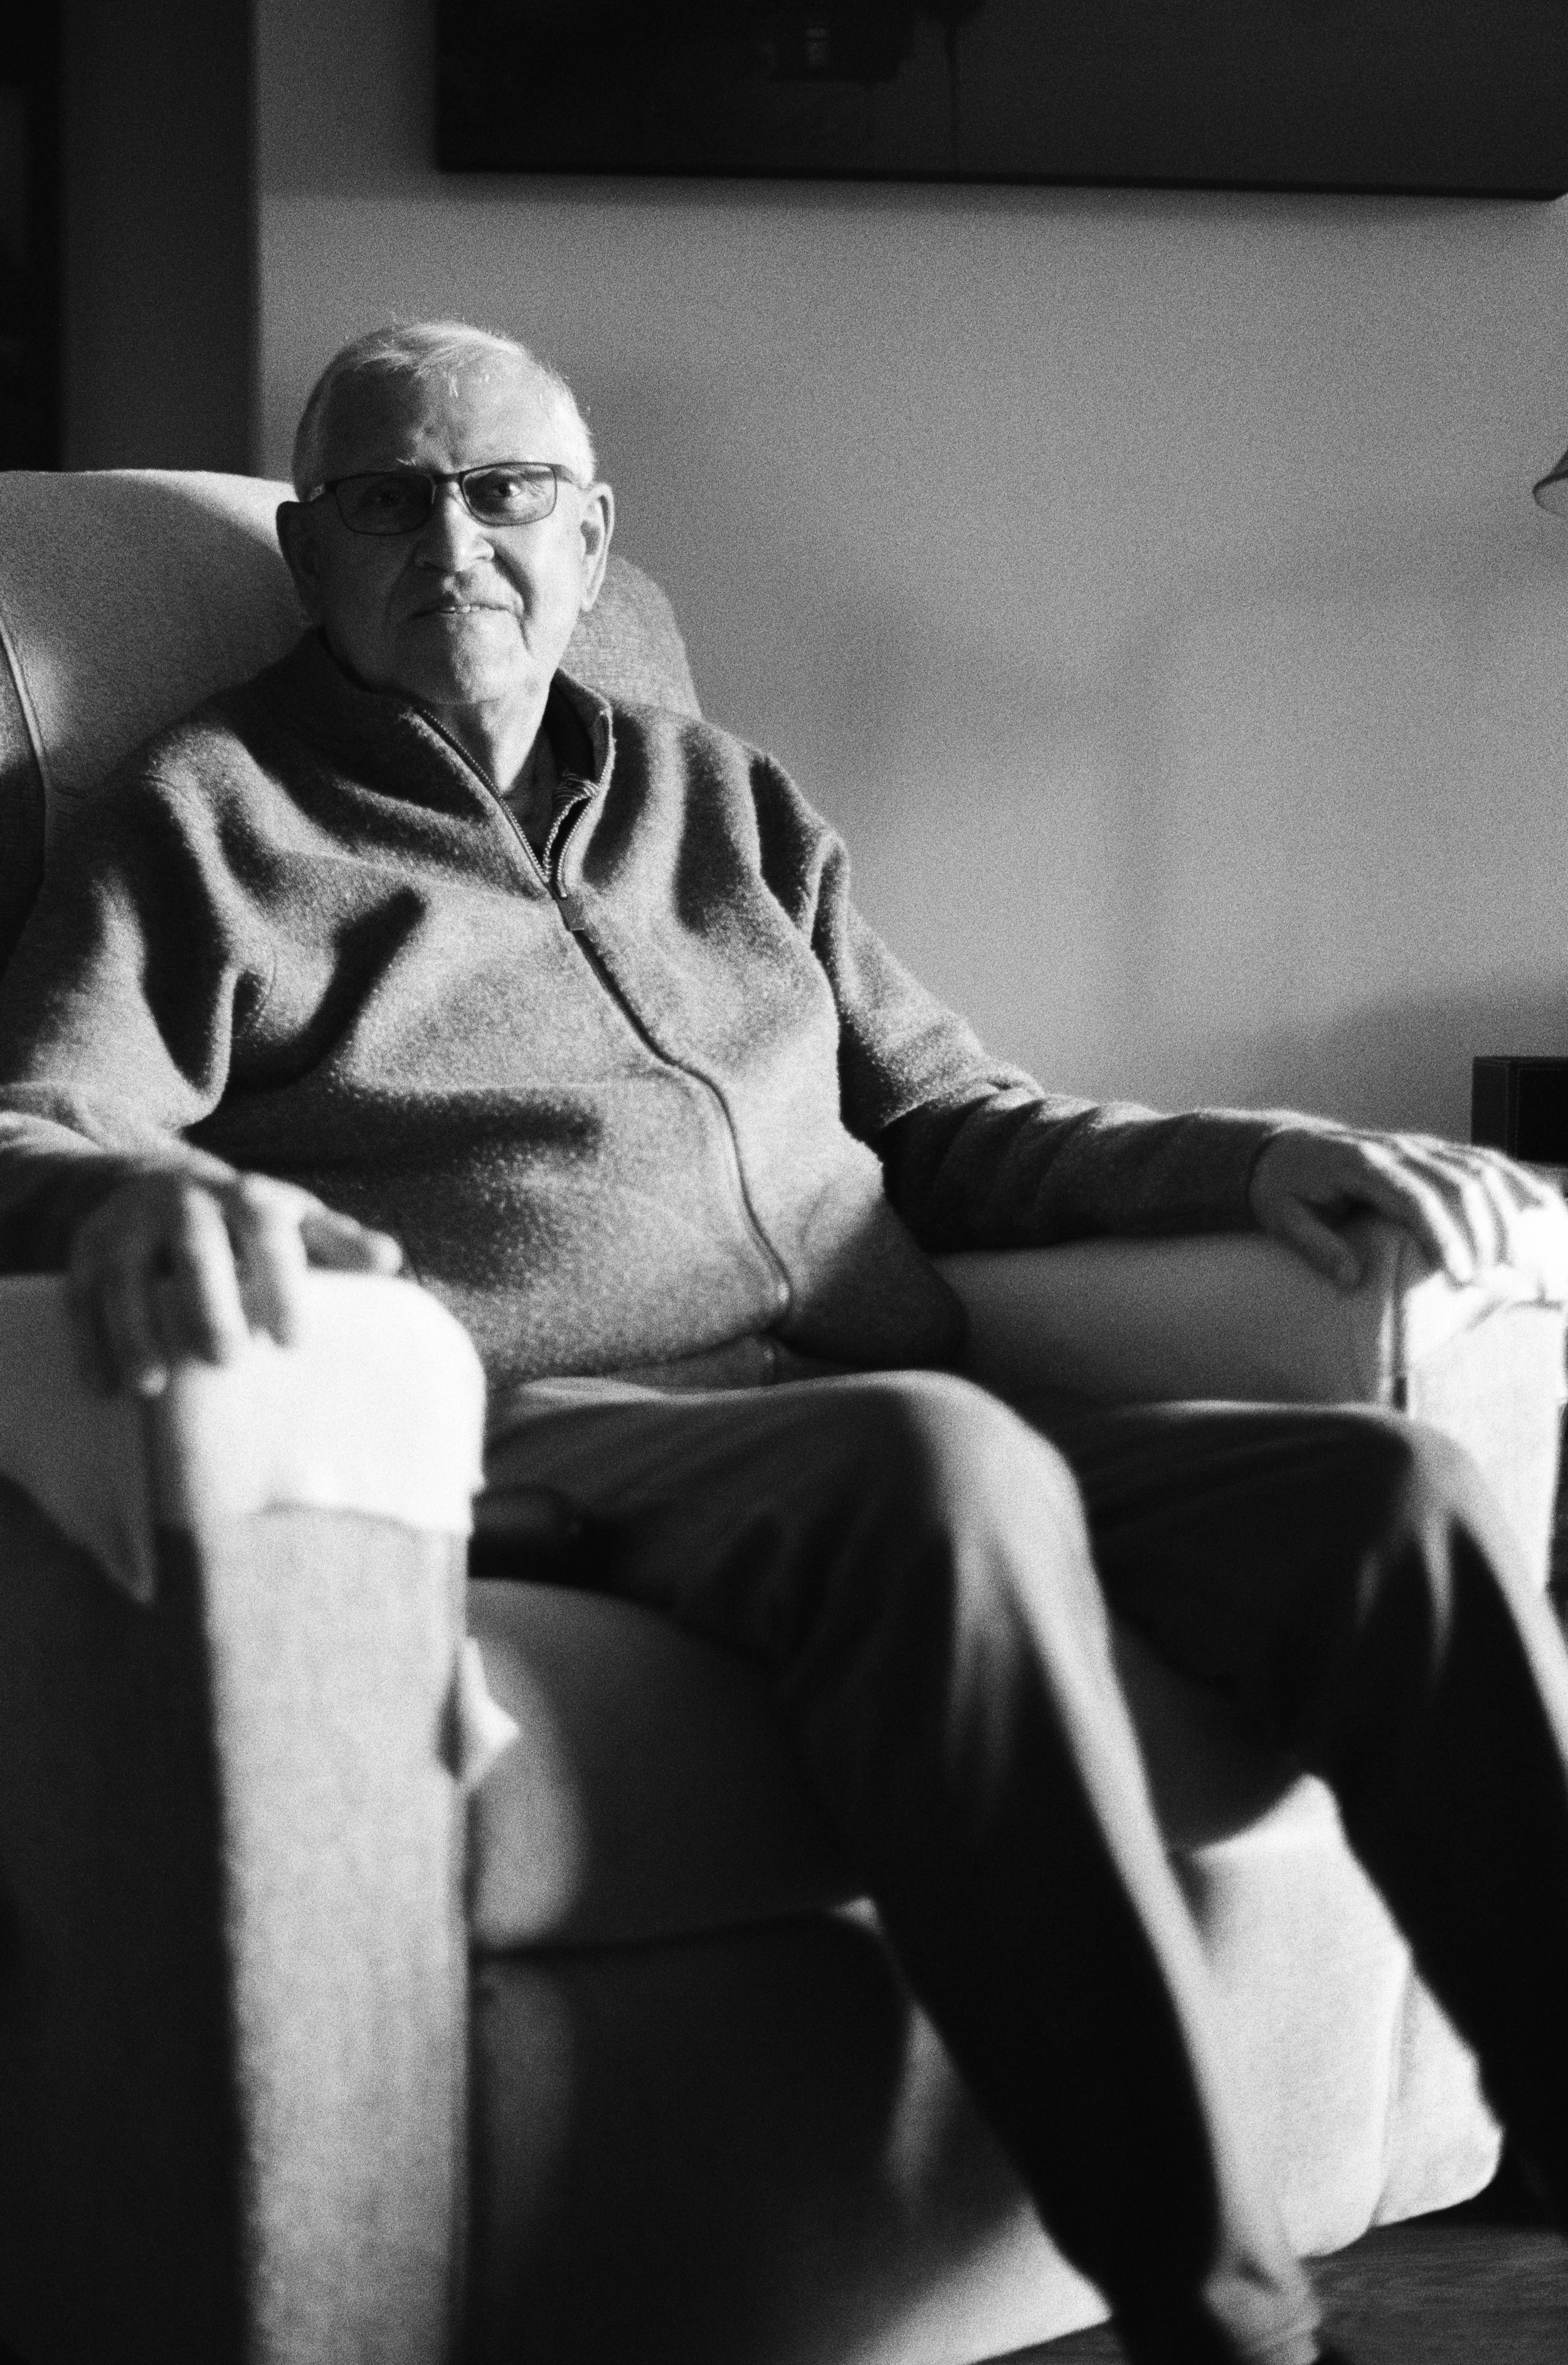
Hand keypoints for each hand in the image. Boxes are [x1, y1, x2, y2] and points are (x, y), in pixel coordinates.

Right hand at [66, 1168, 403, 1396]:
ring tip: (152, 1388)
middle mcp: (184, 1204)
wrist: (143, 1180)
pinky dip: (89, 1342)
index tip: (292, 1341)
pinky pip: (80, 1297)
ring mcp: (129, 1227)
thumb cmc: (238, 1219)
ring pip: (126, 1275)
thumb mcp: (288, 1219)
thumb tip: (389, 1261)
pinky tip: (101, 1389)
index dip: (280, 1281)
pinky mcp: (85, 1253)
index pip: (266, 1231)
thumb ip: (336, 1243)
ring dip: (136, 1330)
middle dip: (208, 1302)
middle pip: (196, 1249)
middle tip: (226, 1360)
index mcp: (245, 1197)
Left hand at [1248, 1121, 1567, 1292]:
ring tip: (1523, 1257)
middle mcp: (1397, 1149)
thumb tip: (1352, 1281)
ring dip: (1508, 1210)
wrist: (1284, 1149)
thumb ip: (1315, 1247)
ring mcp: (1418, 1145)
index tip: (1464, 1276)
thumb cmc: (1284, 1190)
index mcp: (1361, 1165)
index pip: (1414, 1197)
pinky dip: (1516, 1180)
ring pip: (1478, 1167)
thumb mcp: (1282, 1219)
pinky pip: (1482, 1159)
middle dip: (1486, 1231)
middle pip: (1457, 1183)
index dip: (1445, 1236)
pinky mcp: (1432, 1149)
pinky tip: (1544, 1207)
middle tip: (1499, 1278)